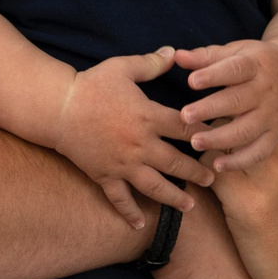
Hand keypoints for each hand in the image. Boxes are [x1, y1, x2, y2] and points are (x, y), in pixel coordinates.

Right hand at [50, 49, 211, 225]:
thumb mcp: (123, 68)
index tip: (219, 140)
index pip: (185, 129)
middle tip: (212, 180)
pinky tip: (140, 226)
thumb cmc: (91, 85)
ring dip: (174, 197)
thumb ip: (150, 63)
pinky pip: (119, 199)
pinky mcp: (105, 176)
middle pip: (176, 163)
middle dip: (197, 173)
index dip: (204, 134)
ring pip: (154, 187)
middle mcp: (140, 144)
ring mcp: (122, 164)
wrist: (58, 108)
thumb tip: (173, 53)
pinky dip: (129, 213)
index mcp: (147, 117)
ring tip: (190, 206)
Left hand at [176, 38, 277, 171]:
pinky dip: (240, 161)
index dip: (214, 75)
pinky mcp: (276, 135)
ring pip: (247, 130)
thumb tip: (176, 56)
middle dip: (211, 109)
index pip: (236, 70)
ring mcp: (273, 115)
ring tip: (195, 142)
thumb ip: (206, 56)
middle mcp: (267, 91)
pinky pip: (259, 152)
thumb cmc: (258, 63)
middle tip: (185, 116)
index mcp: (256, 65)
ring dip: (220, 138)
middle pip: (239, 101)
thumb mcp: (236, 52)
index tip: (191, 81)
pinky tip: (217, 165)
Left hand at [209, 110, 277, 278]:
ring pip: (220, 139)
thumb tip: (260, 114)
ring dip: (207, 148)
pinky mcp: (248, 201)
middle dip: (221, 124)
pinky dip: (204, 176)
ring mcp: (273, 172)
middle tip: (206, 135)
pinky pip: (210, 171)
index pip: (264, 99)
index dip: (244, 109)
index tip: (232, 119)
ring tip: (201, 160)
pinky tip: (206, 187)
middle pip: (240, 115)